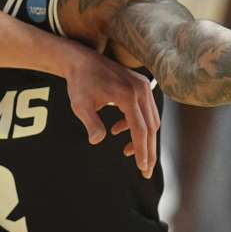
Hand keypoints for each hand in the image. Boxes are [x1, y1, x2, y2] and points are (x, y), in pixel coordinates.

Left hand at [64, 46, 160, 177]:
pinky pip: (145, 110)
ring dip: (142, 138)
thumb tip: (97, 141)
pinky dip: (136, 123)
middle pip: (151, 127)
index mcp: (128, 95)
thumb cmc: (79, 83)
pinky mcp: (141, 85)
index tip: (142, 168)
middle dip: (148, 150)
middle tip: (145, 171)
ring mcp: (143, 86)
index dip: (142, 150)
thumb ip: (91, 124)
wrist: (81, 60)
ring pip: (151, 119)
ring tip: (126, 152)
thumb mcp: (80, 105)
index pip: (140, 129)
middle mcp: (140, 90)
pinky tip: (116, 130)